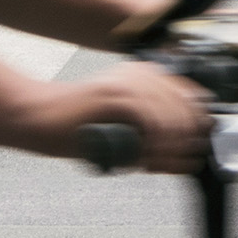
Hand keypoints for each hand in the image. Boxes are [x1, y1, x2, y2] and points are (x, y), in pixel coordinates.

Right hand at [21, 61, 205, 172]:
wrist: (40, 120)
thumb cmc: (77, 126)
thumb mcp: (124, 131)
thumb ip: (152, 138)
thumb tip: (186, 156)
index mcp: (143, 76)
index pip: (189, 94)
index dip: (197, 124)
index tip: (197, 148)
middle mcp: (138, 73)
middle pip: (185, 103)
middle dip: (189, 137)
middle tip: (186, 160)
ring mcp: (125, 82)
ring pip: (170, 112)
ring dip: (173, 144)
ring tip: (165, 164)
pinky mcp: (113, 95)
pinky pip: (149, 118)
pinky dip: (155, 142)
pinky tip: (150, 158)